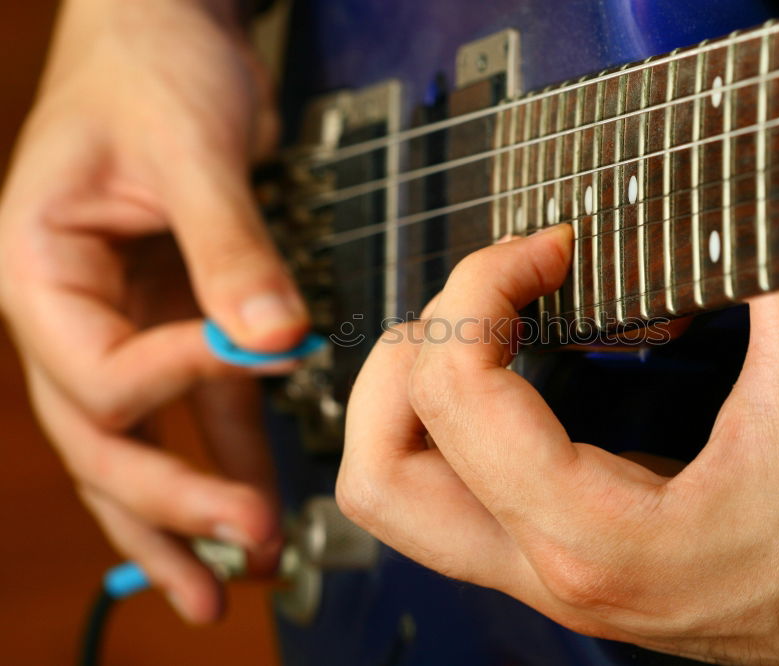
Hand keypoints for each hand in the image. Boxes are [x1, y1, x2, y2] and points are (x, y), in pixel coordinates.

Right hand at [0, 0, 305, 621]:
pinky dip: (230, 451)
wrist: (167, 30)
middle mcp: (69, 313)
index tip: (253, 360)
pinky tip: (260, 498)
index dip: (170, 382)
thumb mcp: (188, 149)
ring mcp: (122, 322)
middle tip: (239, 556)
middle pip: (105, 438)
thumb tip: (274, 340)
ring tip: (238, 575)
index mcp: (36, 271)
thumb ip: (229, 247)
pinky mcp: (176, 318)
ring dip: (191, 509)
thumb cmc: (153, 64)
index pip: (95, 370)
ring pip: (144, 442)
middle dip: (170, 504)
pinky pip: (200, 404)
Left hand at [338, 225, 778, 663]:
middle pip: (379, 470)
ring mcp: (552, 571)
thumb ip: (761, 263)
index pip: (455, 394)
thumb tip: (715, 191)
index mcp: (595, 535)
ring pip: (401, 495)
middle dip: (405, 356)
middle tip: (484, 295)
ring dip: (413, 397)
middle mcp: (551, 567)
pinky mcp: (570, 559)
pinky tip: (514, 368)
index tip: (548, 248)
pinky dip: (455, 423)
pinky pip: (455, 496)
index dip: (480, 289)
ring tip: (480, 327)